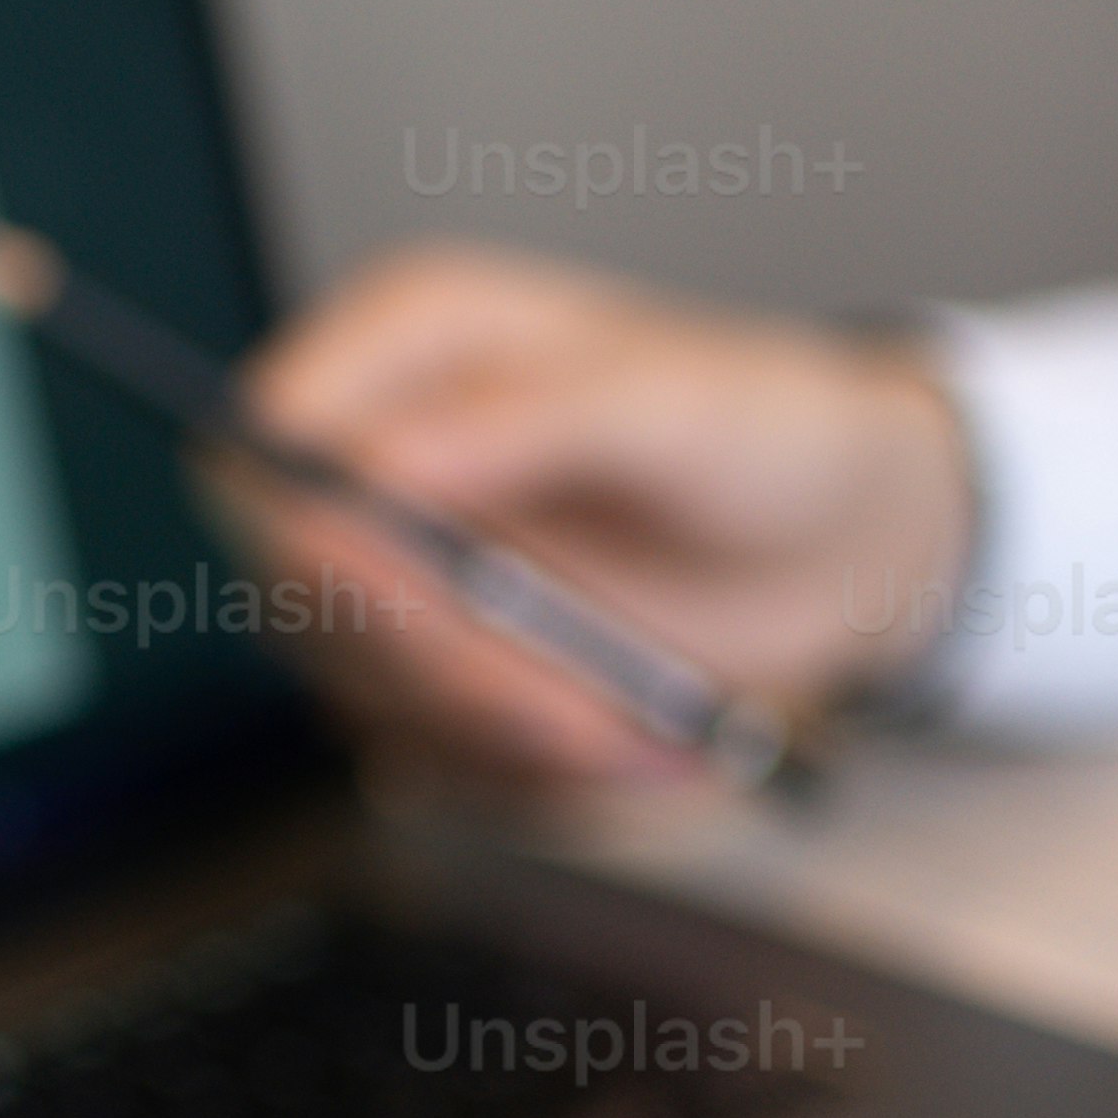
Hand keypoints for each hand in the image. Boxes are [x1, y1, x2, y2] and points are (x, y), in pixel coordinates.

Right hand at [216, 245, 970, 786]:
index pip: (267, 444)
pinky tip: (628, 735)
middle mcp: (380, 453)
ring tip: (637, 724)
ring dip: (504, 735)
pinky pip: (433, 754)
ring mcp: (403, 569)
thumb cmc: (775, 431)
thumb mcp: (672, 403)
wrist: (850, 543)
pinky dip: (531, 774)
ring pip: (365, 693)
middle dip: (439, 668)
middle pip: (304, 594)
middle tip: (571, 708)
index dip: (311, 536)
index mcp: (409, 343)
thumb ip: (519, 419)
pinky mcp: (440, 665)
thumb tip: (369, 467)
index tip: (417, 603)